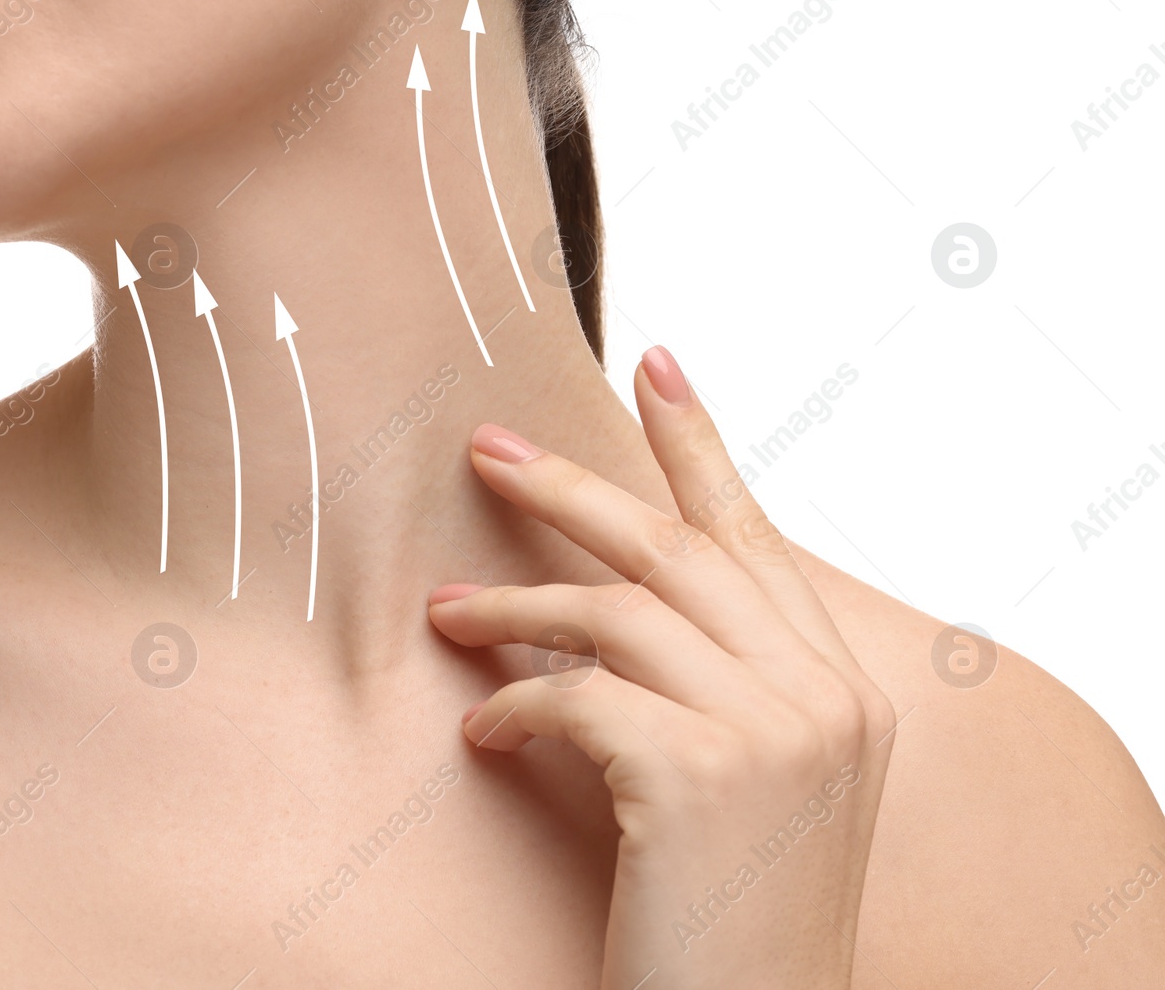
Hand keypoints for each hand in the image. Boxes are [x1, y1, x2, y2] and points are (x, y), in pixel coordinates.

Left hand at [428, 346, 895, 989]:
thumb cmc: (736, 925)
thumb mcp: (753, 791)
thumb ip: (713, 690)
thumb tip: (598, 612)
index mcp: (843, 692)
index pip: (756, 537)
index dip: (699, 444)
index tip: (656, 361)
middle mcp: (821, 697)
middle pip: (675, 547)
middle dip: (571, 486)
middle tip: (485, 444)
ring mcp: (769, 732)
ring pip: (614, 612)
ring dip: (512, 605)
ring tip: (443, 612)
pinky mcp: (698, 775)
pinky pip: (575, 695)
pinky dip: (515, 702)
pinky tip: (484, 730)